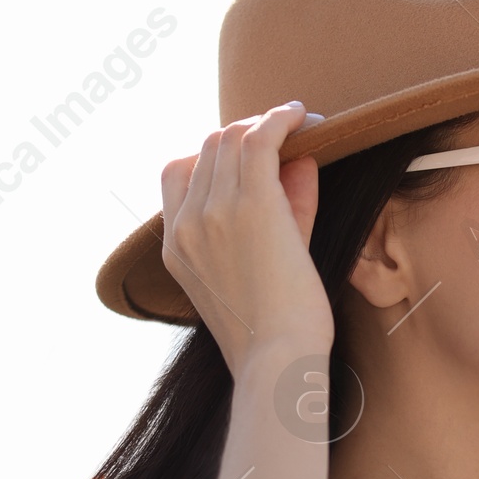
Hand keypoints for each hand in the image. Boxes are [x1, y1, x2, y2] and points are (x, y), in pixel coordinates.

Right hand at [159, 101, 328, 374]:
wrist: (277, 362)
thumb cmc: (277, 332)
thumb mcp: (266, 266)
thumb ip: (284, 209)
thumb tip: (299, 159)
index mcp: (175, 246)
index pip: (178, 171)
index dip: (215, 154)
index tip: (251, 153)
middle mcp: (186, 223)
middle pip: (208, 147)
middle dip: (245, 133)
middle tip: (285, 135)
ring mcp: (213, 211)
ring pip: (233, 139)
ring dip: (267, 124)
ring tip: (300, 125)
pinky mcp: (251, 205)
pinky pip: (260, 139)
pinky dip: (282, 119)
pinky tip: (303, 116)